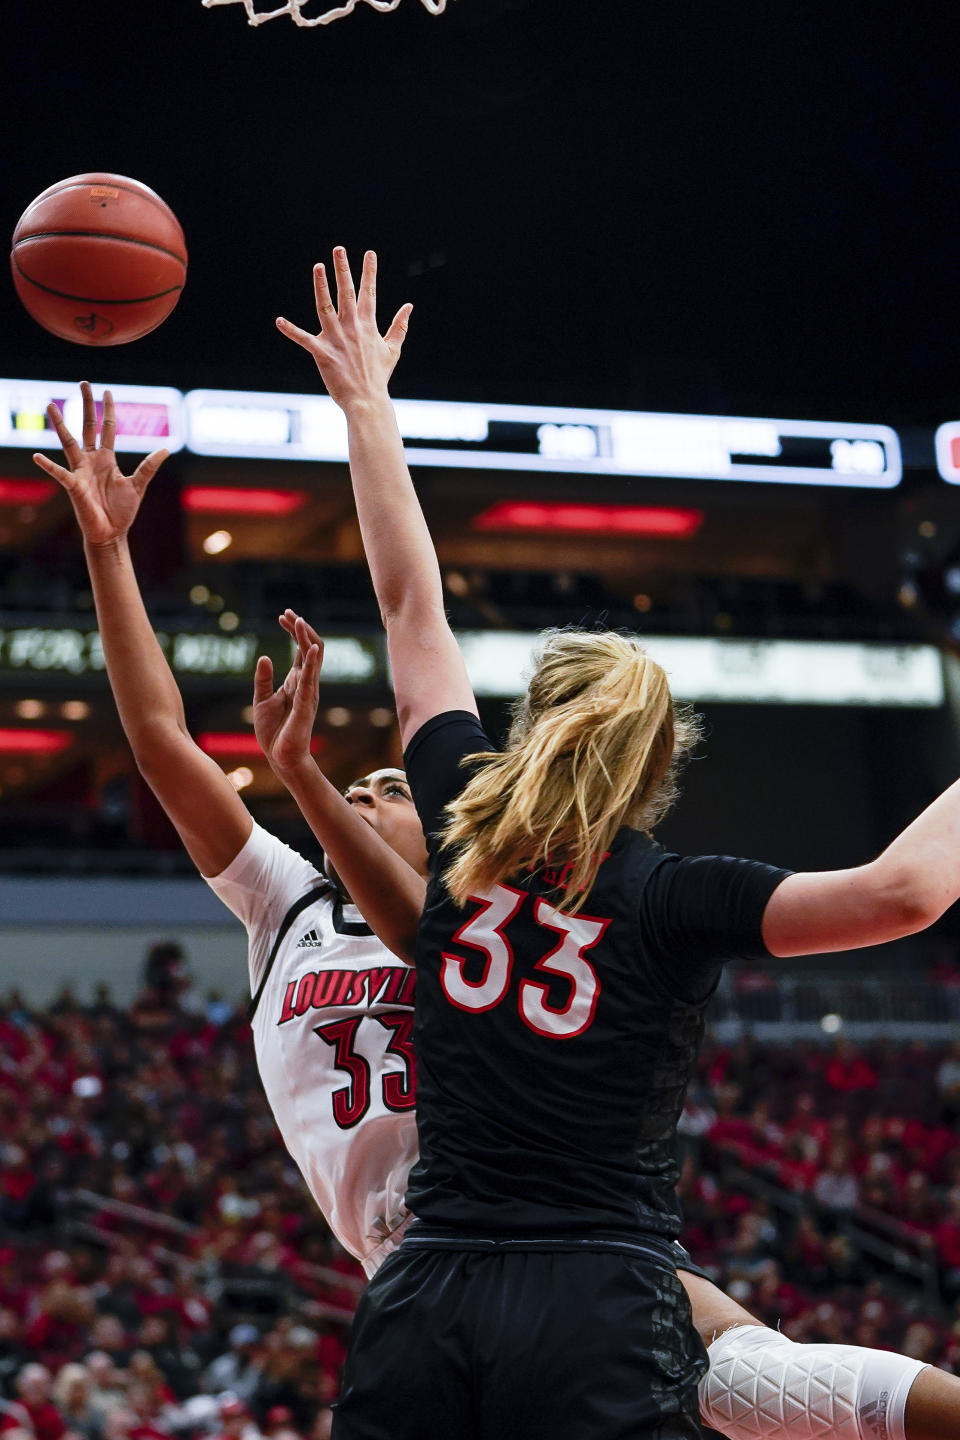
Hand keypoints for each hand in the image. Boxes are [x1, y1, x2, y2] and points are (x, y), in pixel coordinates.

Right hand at [32, 381, 169, 546]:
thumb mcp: (138, 485)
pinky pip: (59, 473)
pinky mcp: (74, 486)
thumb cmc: (122, 511)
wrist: (111, 533)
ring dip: (60, 425)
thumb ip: (149, 466)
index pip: (108, 428)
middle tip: (84, 382)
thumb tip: (167, 449)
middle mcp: (92, 460)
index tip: (107, 391)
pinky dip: (49, 466)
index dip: (107, 410)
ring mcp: (80, 471)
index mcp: (107, 458)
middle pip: (88, 426)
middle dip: (86, 405)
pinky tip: (37, 456)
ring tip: (51, 405)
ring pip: (68, 442)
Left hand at [252, 613, 323, 774]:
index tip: (282, 616)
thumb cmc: (274, 732)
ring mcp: (309, 692)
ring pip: (314, 658)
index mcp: (297, 681)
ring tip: (297, 620)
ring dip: (306, 638)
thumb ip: (264, 679)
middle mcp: (307, 683)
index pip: (300, 649)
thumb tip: (265, 656)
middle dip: (300, 628)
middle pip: (310, 647)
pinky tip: (308, 647)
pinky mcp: (306, 703)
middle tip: (287, 612)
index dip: (293, 631)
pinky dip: (311, 661)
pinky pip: (311, 679)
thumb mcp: (262, 700)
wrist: (280, 757)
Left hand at [276, 248, 412, 412]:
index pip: (369, 293)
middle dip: (343, 270)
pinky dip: (291, 331)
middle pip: (347, 293)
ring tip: (318, 266)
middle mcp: (352, 328)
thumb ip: (400, 326)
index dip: (369, 272)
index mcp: (368, 325)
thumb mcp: (393, 349)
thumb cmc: (379, 376)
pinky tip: (279, 321)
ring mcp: (336, 339)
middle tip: (339, 249)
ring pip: (326, 307)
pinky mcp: (322, 353)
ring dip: (321, 286)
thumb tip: (409, 306)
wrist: (367, 401)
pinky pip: (303, 339)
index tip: (369, 253)